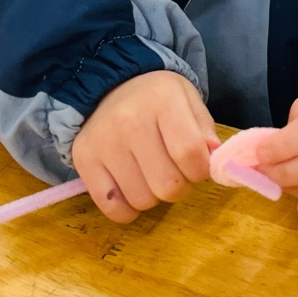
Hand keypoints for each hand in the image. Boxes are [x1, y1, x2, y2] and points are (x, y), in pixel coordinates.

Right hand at [72, 70, 218, 223]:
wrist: (108, 87)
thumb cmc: (156, 99)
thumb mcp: (188, 100)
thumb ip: (205, 131)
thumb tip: (214, 160)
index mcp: (162, 99)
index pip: (190, 153)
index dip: (201, 170)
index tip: (196, 166)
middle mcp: (129, 120)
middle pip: (168, 184)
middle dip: (179, 186)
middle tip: (174, 170)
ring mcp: (104, 143)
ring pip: (143, 200)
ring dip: (153, 195)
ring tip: (150, 173)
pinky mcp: (84, 161)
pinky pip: (114, 209)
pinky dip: (128, 209)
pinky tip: (131, 189)